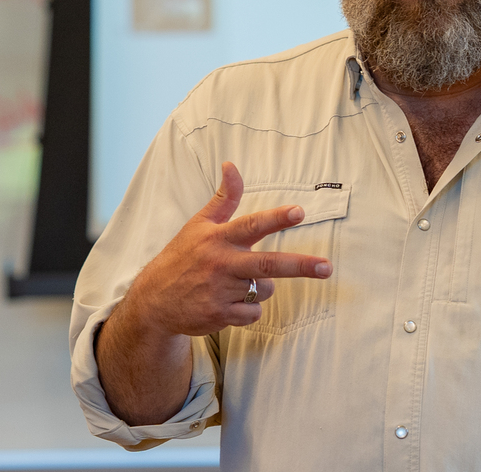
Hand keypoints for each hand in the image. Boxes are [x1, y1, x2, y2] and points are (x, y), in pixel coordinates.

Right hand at [127, 161, 332, 336]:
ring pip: (265, 288)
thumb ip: (224, 198)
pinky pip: (254, 312)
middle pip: (268, 264)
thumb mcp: (199, 224)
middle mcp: (222, 264)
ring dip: (262, 286)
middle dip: (301, 266)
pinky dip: (250, 308)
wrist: (153, 302)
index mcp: (218, 238)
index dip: (277, 217)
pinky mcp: (220, 316)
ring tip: (237, 282)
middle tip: (327, 267)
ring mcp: (221, 292)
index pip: (252, 224)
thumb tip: (231, 164)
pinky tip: (230, 302)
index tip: (299, 212)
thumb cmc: (182, 256)